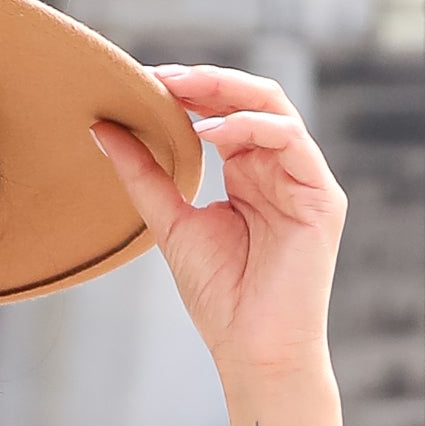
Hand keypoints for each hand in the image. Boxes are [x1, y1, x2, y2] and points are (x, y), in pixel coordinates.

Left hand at [94, 67, 346, 394]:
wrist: (253, 349)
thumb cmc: (219, 295)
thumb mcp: (170, 222)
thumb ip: (143, 175)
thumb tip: (103, 127)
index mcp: (249, 173)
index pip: (224, 114)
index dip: (188, 93)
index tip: (144, 81)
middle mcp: (279, 170)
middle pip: (251, 101)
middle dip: (206, 82)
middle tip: (160, 76)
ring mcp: (304, 181)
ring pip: (274, 109)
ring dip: (227, 93)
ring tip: (181, 90)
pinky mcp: (322, 197)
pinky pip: (292, 141)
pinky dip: (252, 127)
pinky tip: (212, 131)